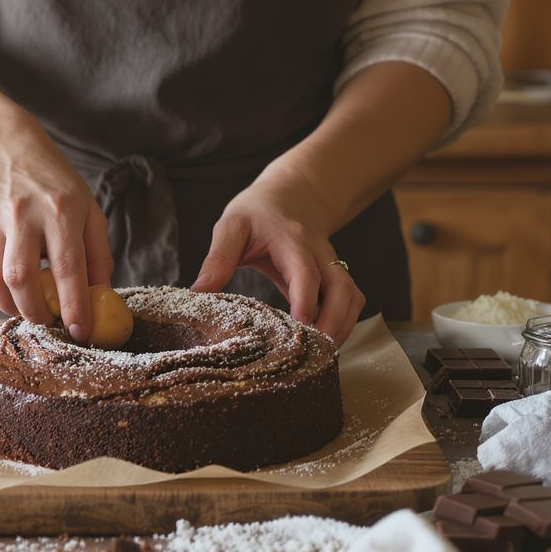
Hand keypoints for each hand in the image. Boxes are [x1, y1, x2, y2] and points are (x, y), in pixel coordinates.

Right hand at [0, 119, 112, 340]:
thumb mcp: (88, 209)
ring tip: (27, 309)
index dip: (75, 306)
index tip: (80, 332)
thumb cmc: (55, 186)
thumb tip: (102, 296)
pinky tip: (6, 293)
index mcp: (60, 210)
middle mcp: (22, 214)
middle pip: (22, 278)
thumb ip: (98, 254)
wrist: (6, 151)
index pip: (68, 267)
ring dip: (10, 307)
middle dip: (36, 313)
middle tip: (49, 323)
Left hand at [191, 175, 364, 344]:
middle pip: (341, 288)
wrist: (290, 195)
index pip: (305, 272)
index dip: (305, 301)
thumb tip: (197, 293)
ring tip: (320, 356)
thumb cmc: (257, 213)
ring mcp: (331, 265)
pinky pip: (350, 301)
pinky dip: (344, 323)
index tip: (300, 327)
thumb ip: (217, 259)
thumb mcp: (231, 227)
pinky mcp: (334, 277)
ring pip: (352, 297)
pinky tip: (323, 343)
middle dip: (333, 322)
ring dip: (342, 326)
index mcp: (292, 240)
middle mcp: (319, 253)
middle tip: (314, 354)